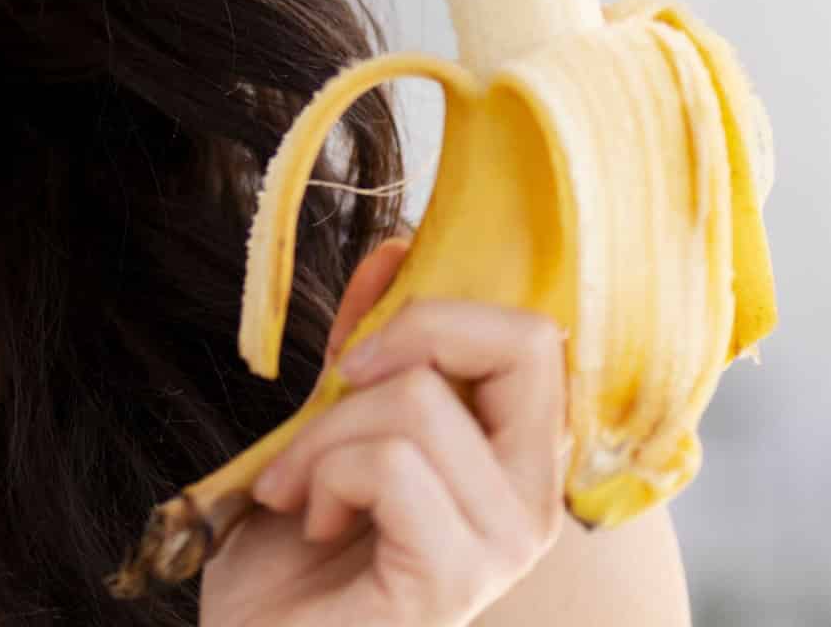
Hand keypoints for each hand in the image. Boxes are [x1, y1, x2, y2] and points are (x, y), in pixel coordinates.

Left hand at [198, 240, 569, 626]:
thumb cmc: (293, 557)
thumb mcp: (329, 425)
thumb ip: (371, 346)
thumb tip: (397, 249)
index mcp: (519, 460)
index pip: (537, 334)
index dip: (440, 312)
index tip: (359, 355)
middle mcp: (535, 503)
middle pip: (523, 344)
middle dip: (403, 341)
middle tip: (336, 390)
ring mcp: (503, 547)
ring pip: (423, 403)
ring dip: (324, 435)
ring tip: (299, 489)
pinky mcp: (453, 581)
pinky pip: (391, 467)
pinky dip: (323, 479)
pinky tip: (311, 524)